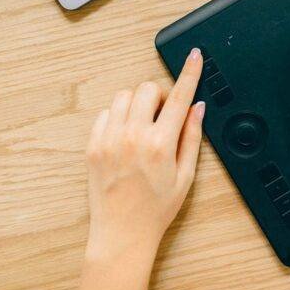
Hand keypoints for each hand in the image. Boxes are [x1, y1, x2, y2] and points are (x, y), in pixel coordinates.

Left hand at [82, 48, 203, 280]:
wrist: (122, 233)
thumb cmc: (156, 209)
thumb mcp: (185, 176)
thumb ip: (191, 137)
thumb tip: (197, 107)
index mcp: (160, 144)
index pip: (179, 96)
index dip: (189, 72)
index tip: (193, 56)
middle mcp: (133, 136)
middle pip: (147, 88)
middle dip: (159, 95)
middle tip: (163, 115)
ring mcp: (109, 139)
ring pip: (124, 96)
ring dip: (137, 103)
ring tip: (143, 126)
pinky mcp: (93, 146)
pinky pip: (105, 113)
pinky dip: (118, 116)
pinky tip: (125, 135)